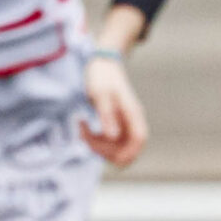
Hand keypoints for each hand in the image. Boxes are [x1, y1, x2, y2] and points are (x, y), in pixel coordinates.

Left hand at [80, 53, 147, 167]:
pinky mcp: (115, 124)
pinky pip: (107, 141)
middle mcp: (132, 120)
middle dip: (105, 150)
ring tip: (81, 129)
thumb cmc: (102, 76)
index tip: (109, 156)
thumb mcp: (100, 95)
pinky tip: (82, 127)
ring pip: (116, 147)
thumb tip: (112, 137)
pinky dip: (94, 140)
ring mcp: (124, 124)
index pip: (140, 138)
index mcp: (133, 112)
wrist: (103, 64)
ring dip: (97, 145)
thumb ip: (107, 115)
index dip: (130, 152)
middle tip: (84, 135)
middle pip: (127, 147)